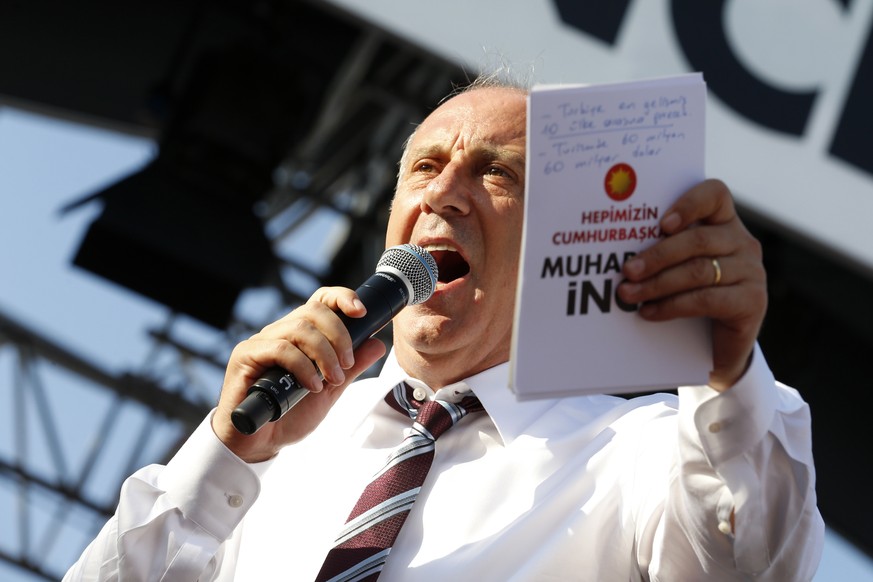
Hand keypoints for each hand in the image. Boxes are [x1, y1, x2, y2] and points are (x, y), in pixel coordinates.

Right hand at [212, 288, 386, 461]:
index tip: (362, 312)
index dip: (342, 297)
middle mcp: (280, 332)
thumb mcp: (330, 390)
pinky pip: (280, 348)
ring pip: (299, 327)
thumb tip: (378, 344)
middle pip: (314, 310)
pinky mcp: (245, 355)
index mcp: (300, 335)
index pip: (320, 301)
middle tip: (347, 364)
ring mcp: (261, 342)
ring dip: (324, 354)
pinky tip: (312, 386)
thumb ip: (351, 368)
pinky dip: (302, 366)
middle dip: (339, 335)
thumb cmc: (290, 414)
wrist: (259, 443)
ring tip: (332, 380)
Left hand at [617, 179, 766, 390]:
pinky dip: (672, 306)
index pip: (715, 194)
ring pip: (698, 271)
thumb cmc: (688, 296)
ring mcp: (752, 271)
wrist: (718, 346)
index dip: (688, 204)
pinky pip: (706, 299)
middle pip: (698, 239)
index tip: (660, 224)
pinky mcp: (753, 301)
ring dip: (657, 283)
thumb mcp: (676, 267)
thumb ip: (661, 249)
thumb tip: (616, 251)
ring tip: (628, 294)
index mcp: (724, 223)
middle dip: (656, 255)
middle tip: (627, 271)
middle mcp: (743, 242)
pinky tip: (649, 312)